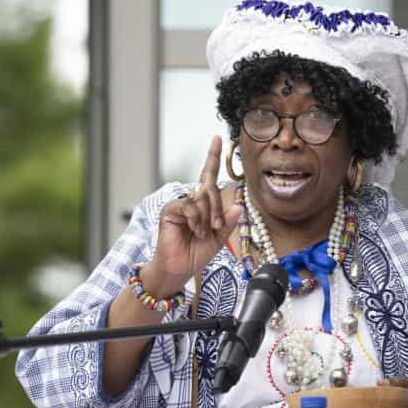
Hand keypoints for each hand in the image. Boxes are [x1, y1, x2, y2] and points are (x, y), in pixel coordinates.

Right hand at [145, 137, 241, 295]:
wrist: (179, 269)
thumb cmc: (196, 254)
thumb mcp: (219, 238)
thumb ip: (228, 222)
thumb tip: (238, 205)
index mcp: (201, 205)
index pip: (207, 177)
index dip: (212, 157)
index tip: (218, 138)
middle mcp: (189, 200)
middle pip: (210, 190)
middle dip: (217, 210)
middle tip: (216, 227)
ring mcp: (179, 204)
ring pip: (202, 199)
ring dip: (208, 218)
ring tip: (203, 232)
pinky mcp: (170, 210)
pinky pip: (190, 206)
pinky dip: (197, 219)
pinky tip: (195, 230)